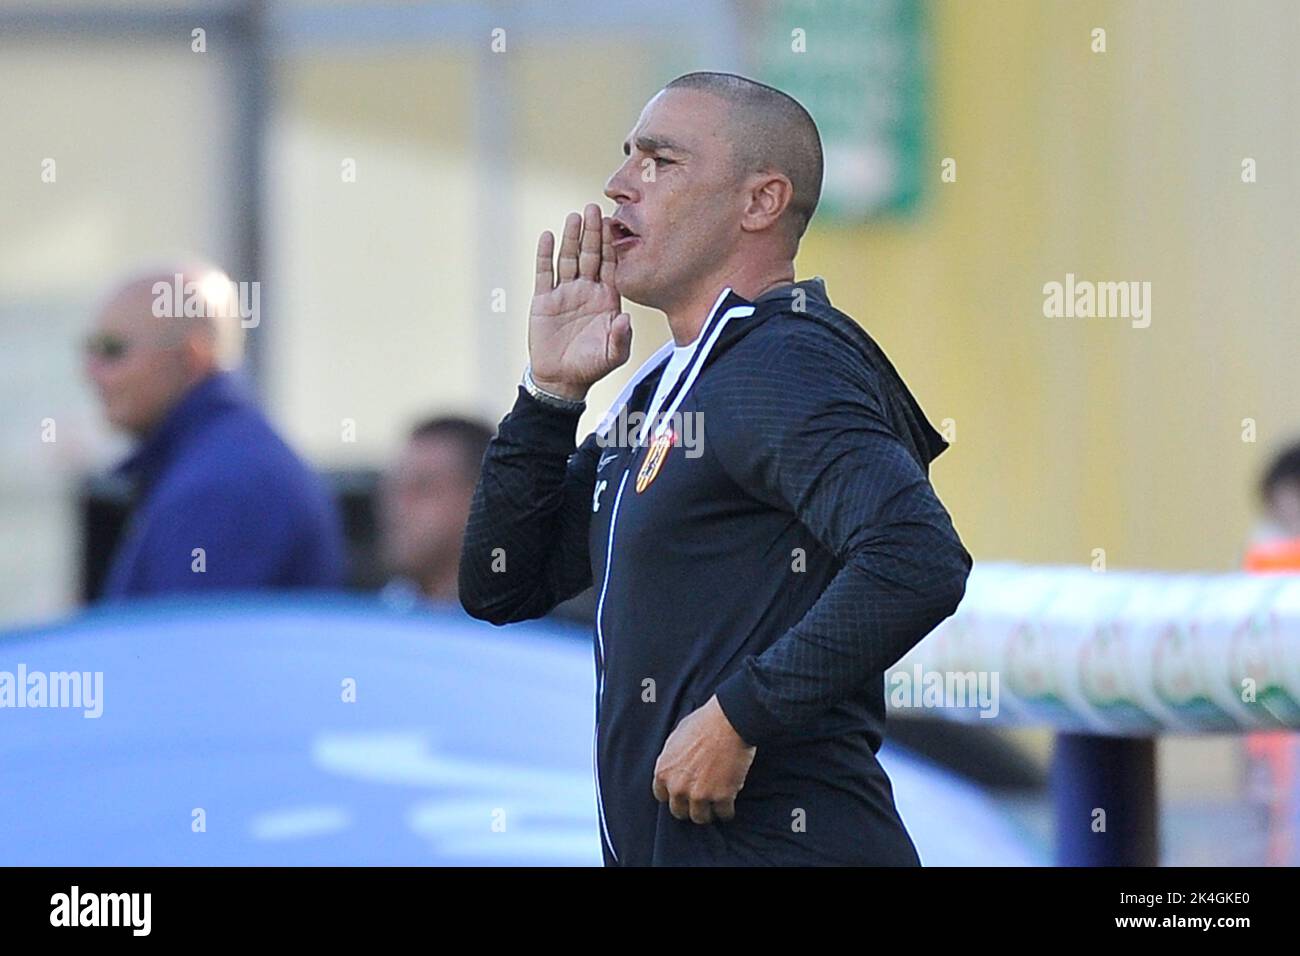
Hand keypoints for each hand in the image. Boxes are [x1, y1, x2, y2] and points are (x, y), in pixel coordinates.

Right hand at [528, 203, 632, 400]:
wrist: (561, 379)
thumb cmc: (592, 366)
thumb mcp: (614, 354)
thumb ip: (622, 336)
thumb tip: (625, 317)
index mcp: (607, 299)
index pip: (611, 265)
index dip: (612, 245)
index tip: (614, 223)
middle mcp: (587, 291)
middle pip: (591, 255)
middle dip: (593, 232)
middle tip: (594, 208)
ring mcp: (565, 293)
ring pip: (569, 258)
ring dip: (571, 238)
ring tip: (574, 216)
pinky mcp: (544, 299)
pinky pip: (545, 272)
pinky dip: (545, 254)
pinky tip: (547, 235)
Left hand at [652, 695, 756, 824]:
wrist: (729, 720)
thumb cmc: (704, 722)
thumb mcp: (676, 738)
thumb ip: (672, 760)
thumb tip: (674, 769)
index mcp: (663, 771)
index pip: (661, 796)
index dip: (673, 794)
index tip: (682, 792)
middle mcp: (678, 787)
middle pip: (679, 811)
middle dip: (689, 806)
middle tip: (700, 799)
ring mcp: (699, 794)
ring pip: (700, 818)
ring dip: (708, 811)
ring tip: (715, 804)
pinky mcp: (722, 797)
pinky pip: (724, 814)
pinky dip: (728, 810)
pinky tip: (730, 802)